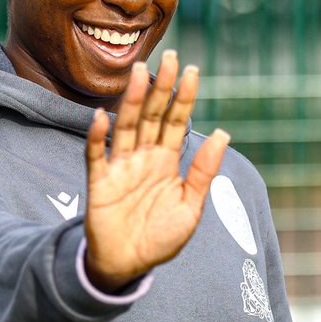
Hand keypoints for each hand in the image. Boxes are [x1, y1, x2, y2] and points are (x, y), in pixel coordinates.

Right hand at [84, 52, 228, 292]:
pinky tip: (102, 117)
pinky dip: (98, 137)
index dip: (184, 98)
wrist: (130, 265)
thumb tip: (224, 133)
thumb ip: (204, 170)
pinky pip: (96, 156)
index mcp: (167, 162)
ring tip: (140, 73)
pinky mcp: (100, 183)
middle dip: (160, 87)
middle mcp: (144, 158)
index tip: (193, 71)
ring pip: (127, 127)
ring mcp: (121, 167)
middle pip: (152, 116)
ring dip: (132, 101)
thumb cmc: (161, 237)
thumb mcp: (191, 205)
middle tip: (169, 56)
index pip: (177, 122)